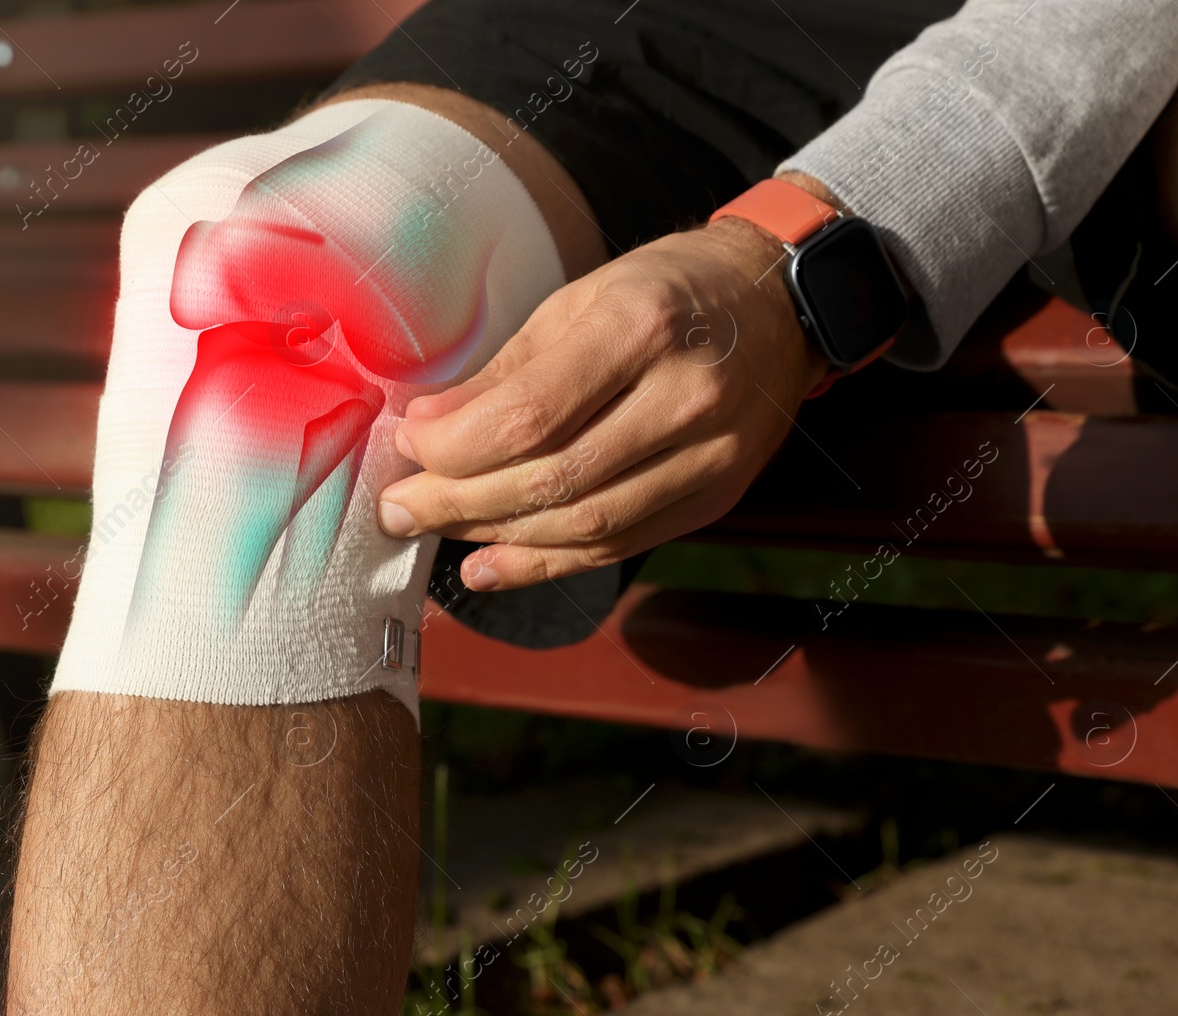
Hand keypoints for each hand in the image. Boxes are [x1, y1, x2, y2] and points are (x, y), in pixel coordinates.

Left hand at [375, 213, 828, 591]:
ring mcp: (711, 457)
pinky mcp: (716, 498)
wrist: (777, 305)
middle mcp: (685, 398)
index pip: (529, 416)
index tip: (407, 447)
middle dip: (459, 502)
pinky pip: (620, 546)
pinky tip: (490, 565)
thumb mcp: (582, 299)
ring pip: (585, 525)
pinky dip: (547, 564)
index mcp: (641, 327)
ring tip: (436, 530)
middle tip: (400, 506)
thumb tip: (425, 428)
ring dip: (496, 537)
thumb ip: (505, 371)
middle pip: (553, 480)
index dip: (454, 446)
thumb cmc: (668, 290)